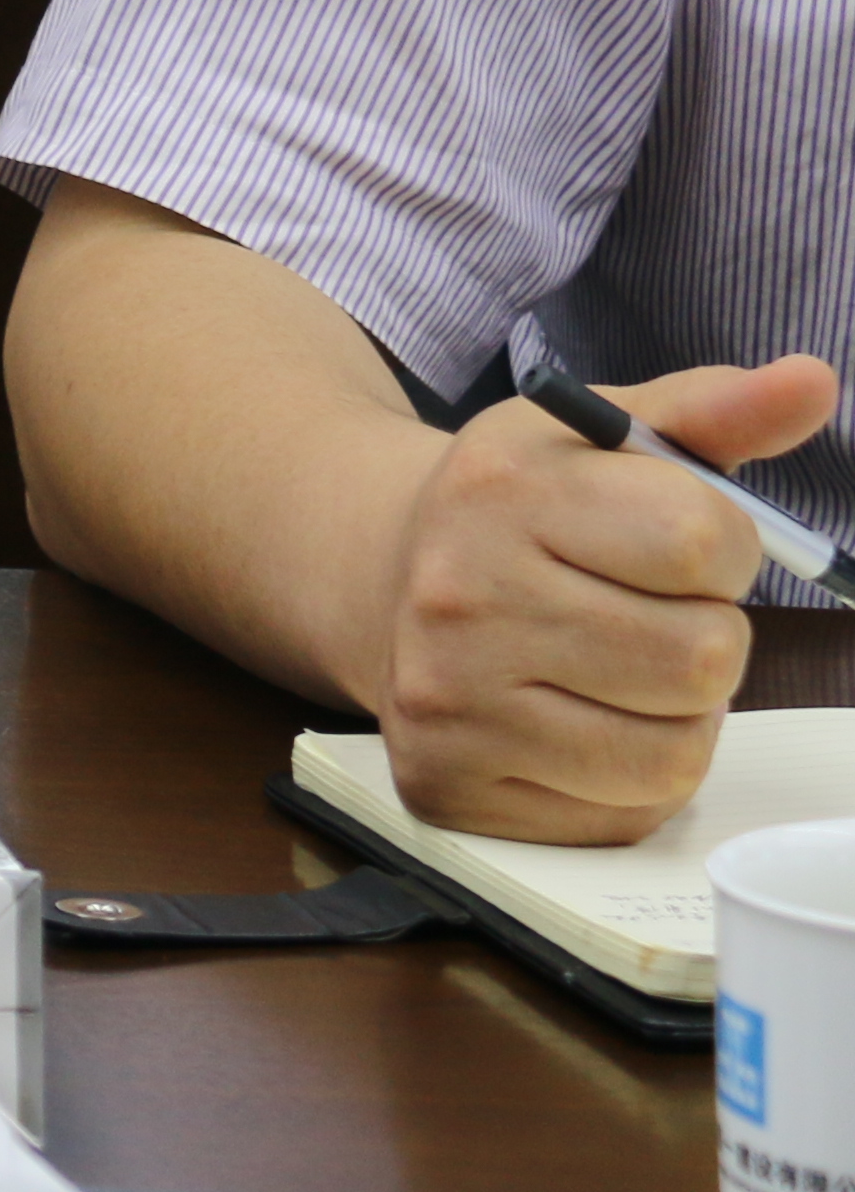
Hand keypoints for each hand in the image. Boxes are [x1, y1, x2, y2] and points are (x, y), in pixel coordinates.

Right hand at [374, 353, 841, 841]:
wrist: (381, 576)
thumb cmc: (524, 508)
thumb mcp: (603, 436)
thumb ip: (714, 408)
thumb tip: (811, 381)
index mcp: (500, 487)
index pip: (701, 541)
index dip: (723, 550)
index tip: (679, 546)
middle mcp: (457, 593)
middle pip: (703, 658)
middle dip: (707, 638)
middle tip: (649, 614)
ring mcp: (446, 698)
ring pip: (676, 752)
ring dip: (679, 716)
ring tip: (622, 672)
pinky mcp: (447, 781)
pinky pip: (624, 810)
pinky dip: (630, 776)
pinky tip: (581, 721)